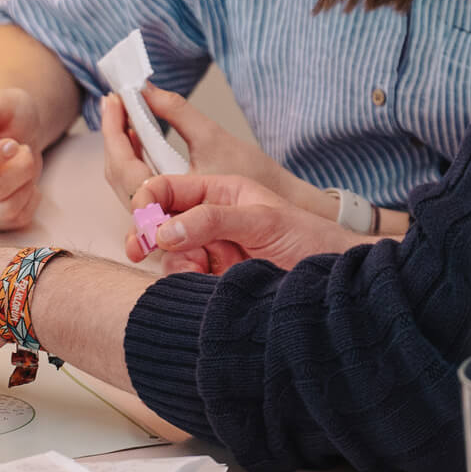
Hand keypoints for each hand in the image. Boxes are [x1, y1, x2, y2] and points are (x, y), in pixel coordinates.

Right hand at [0, 89, 44, 229]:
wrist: (18, 134)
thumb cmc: (4, 116)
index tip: (13, 144)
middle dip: (19, 169)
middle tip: (24, 149)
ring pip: (4, 210)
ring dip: (26, 184)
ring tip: (26, 164)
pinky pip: (16, 220)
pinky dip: (31, 200)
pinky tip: (28, 182)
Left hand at [101, 81, 290, 209]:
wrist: (280, 215)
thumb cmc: (253, 177)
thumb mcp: (213, 138)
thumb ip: (177, 111)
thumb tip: (146, 89)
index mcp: (169, 199)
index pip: (123, 166)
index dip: (112, 130)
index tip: (112, 100)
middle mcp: (160, 217)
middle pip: (119, 176)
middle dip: (113, 136)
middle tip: (114, 103)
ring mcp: (164, 221)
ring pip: (127, 184)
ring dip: (123, 149)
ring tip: (124, 116)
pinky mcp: (172, 218)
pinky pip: (141, 189)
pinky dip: (136, 162)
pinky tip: (141, 141)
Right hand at [124, 173, 363, 275]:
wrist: (333, 281)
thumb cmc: (309, 238)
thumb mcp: (263, 220)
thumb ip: (213, 219)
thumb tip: (167, 229)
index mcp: (220, 191)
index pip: (170, 187)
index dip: (149, 200)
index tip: (141, 218)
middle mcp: (210, 219)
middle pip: (161, 223)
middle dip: (148, 234)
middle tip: (137, 248)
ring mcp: (211, 250)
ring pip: (170, 255)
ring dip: (175, 263)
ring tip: (199, 271)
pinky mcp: (214, 280)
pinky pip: (185, 280)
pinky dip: (187, 283)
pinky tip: (206, 284)